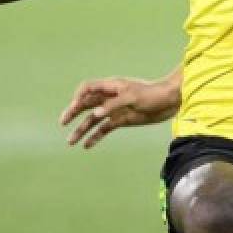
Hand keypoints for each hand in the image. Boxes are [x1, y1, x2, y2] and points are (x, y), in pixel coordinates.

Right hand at [60, 76, 179, 148]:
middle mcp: (110, 98)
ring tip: (70, 141)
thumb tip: (95, 114)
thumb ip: (113, 105)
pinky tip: (87, 145)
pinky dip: (95, 136)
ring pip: (93, 119)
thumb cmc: (152, 94)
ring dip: (81, 129)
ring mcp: (114, 109)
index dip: (78, 96)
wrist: (169, 102)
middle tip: (63, 122)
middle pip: (86, 104)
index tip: (74, 107)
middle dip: (73, 112)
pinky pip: (104, 129)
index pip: (88, 88)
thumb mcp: (132, 97)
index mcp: (111, 87)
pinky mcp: (121, 120)